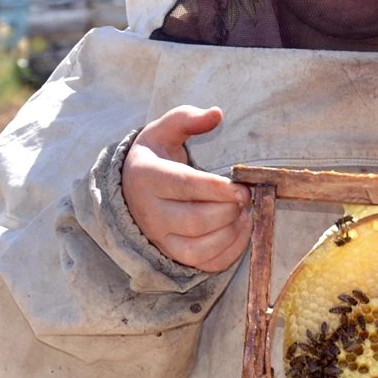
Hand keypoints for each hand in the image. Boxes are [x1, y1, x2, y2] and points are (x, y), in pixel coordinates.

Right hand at [122, 106, 251, 272]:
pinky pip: (206, 263)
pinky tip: (241, 229)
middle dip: (228, 210)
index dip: (216, 189)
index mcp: (148, 178)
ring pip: (199, 248)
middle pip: (194, 221)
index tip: (242, 187)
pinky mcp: (175, 255)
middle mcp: (151, 213)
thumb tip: (216, 114)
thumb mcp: (163, 130)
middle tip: (246, 197)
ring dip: (231, 233)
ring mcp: (161, 239)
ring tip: (245, 213)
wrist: (131, 190)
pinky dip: (230, 251)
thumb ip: (187, 118)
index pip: (184, 186)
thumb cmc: (156, 157)